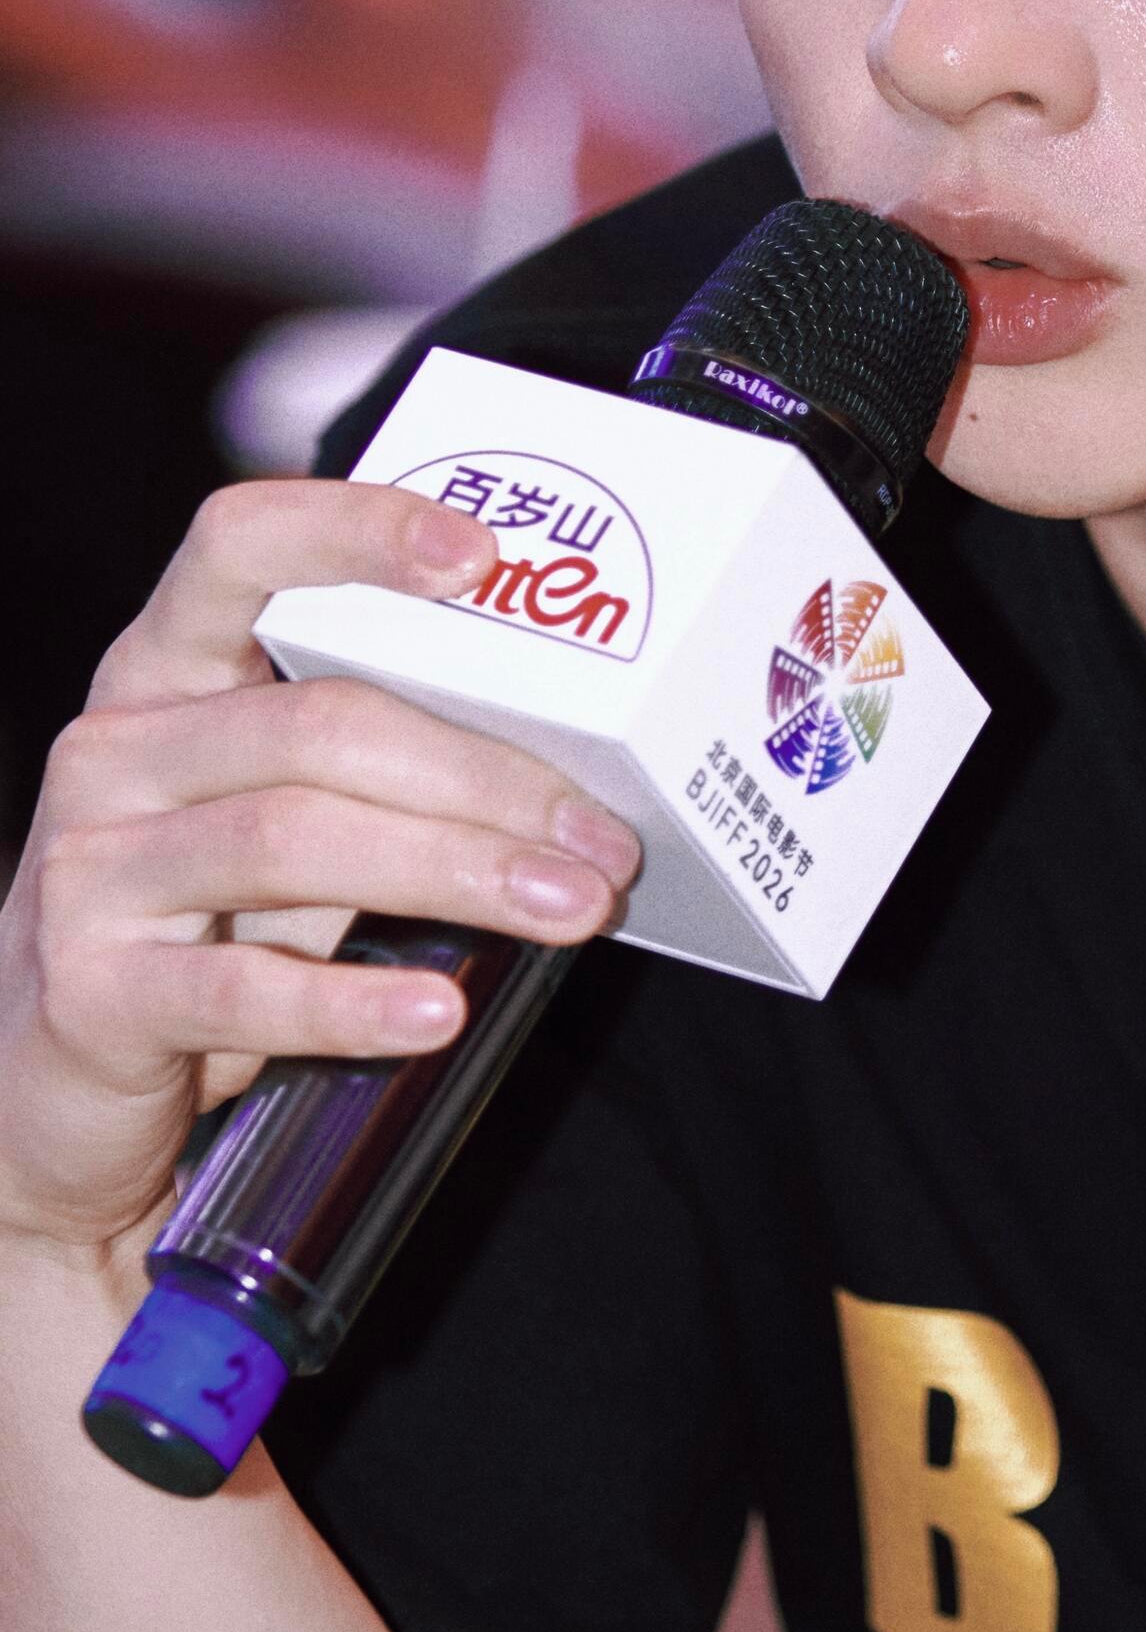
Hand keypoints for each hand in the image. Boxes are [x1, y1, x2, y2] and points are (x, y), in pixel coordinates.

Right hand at [0, 477, 639, 1260]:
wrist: (58, 1101)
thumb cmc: (196, 936)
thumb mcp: (275, 829)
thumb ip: (378, 781)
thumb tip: (574, 790)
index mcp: (161, 676)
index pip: (238, 549)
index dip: (357, 530)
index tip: (484, 555)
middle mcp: (113, 751)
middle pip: (318, 725)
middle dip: (483, 777)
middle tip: (602, 837)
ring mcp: (89, 871)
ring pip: (292, 839)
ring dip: (456, 871)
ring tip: (570, 909)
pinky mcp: (91, 994)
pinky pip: (242, 989)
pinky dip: (353, 1001)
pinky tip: (439, 1011)